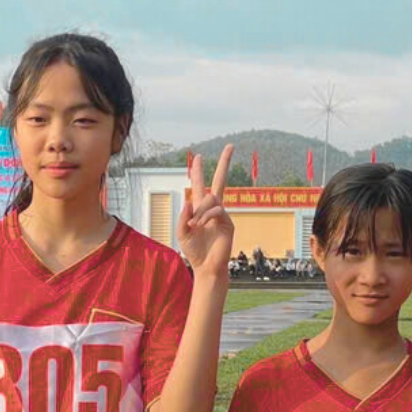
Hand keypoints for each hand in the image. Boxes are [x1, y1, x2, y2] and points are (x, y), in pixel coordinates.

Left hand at [178, 145, 235, 278]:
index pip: (201, 185)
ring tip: (194, 225)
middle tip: (230, 146)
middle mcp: (213, 208)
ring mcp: (222, 214)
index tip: (199, 157)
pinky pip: (217, 210)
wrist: (206, 266)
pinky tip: (200, 225)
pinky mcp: (228, 222)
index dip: (200, 172)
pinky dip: (206, 216)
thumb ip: (182, 217)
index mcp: (200, 209)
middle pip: (220, 180)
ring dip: (200, 211)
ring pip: (211, 199)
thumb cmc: (194, 251)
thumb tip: (189, 202)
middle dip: (224, 163)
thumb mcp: (182, 233)